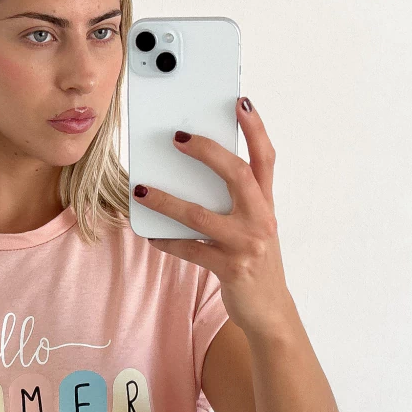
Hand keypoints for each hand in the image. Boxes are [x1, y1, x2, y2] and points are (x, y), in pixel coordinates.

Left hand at [133, 96, 295, 336]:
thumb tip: (193, 174)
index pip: (265, 157)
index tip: (240, 102)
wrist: (270, 309)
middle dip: (206, 152)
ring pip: (200, 215)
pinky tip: (149, 234)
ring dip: (166, 201)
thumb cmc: (255, 260)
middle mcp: (261, 219)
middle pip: (236, 174)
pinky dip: (166, 241)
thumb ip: (236, 201)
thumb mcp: (254, 225)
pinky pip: (189, 250)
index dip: (255, 128)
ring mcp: (246, 244)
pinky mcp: (229, 268)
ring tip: (140, 190)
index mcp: (267, 203)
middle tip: (177, 137)